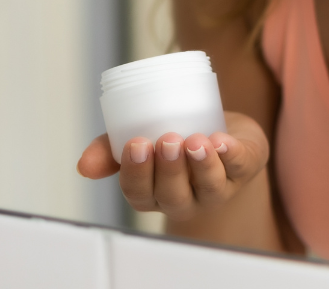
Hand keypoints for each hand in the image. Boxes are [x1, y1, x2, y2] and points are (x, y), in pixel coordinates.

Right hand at [76, 111, 268, 221]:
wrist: (223, 130)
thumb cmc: (174, 133)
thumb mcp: (140, 137)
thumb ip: (110, 147)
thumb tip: (83, 165)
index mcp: (155, 191)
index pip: (140, 193)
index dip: (137, 173)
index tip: (136, 145)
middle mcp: (185, 197)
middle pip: (174, 194)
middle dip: (170, 169)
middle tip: (167, 140)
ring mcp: (217, 187)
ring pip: (209, 186)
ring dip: (202, 164)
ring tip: (196, 141)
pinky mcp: (245, 167)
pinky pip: (240, 166)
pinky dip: (232, 154)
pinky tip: (223, 141)